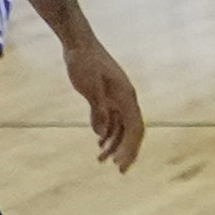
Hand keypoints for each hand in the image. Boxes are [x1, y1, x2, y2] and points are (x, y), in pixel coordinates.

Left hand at [63, 30, 146, 171]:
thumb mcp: (89, 88)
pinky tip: (98, 141)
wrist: (79, 44)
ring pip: (121, 126)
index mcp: (126, 96)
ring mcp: (117, 97)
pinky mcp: (107, 95)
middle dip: (126, 151)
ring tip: (100, 160)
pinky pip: (112, 118)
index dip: (130, 149)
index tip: (121, 167)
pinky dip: (107, 132)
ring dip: (113, 143)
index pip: (135, 128)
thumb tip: (102, 134)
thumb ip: (98, 111)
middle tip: (117, 170)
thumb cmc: (84, 63)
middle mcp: (125, 98)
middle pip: (132, 130)